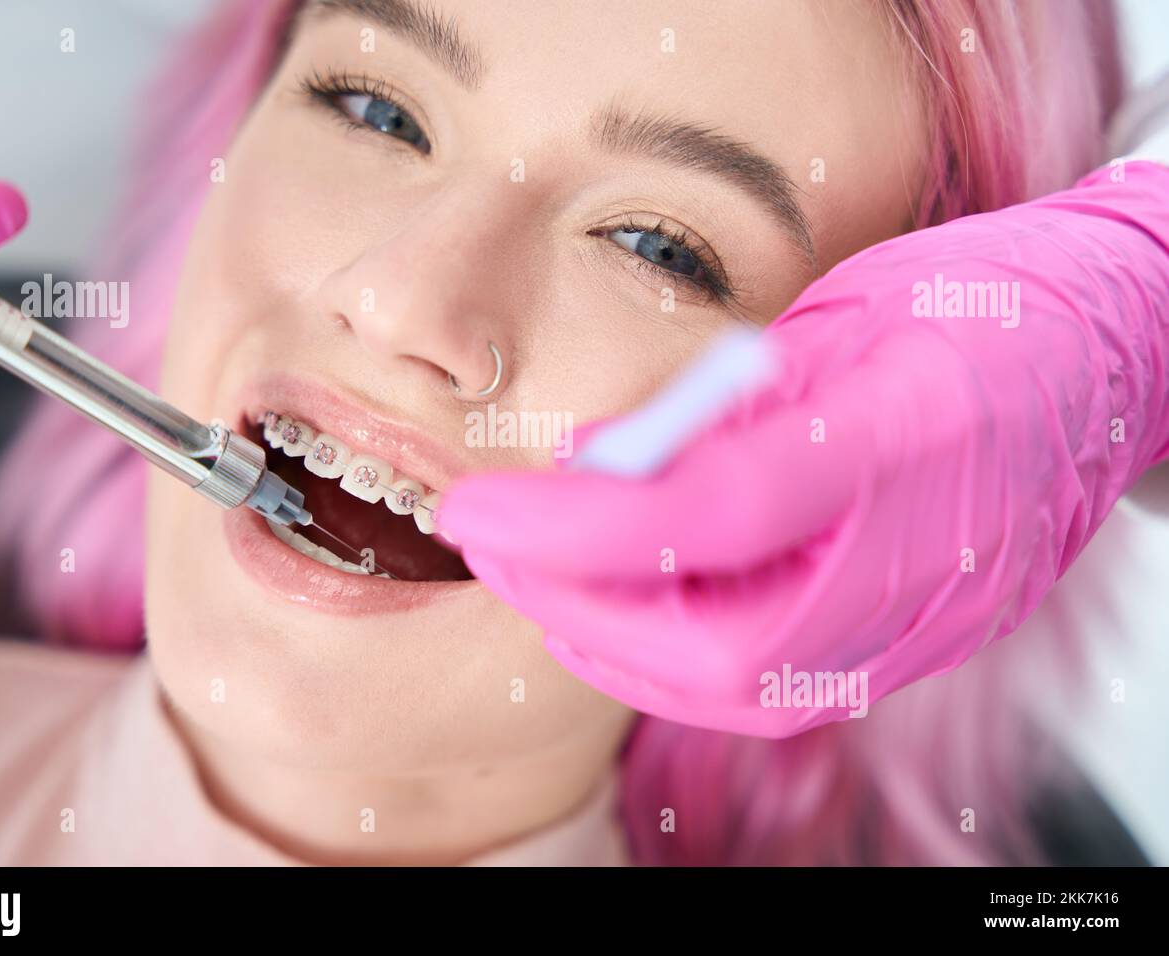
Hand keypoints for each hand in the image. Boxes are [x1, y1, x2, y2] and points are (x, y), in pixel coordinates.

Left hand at [439, 160, 1168, 736]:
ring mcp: (919, 624)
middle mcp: (915, 560)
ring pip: (729, 690)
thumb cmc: (977, 311)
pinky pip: (763, 689)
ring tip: (531, 572)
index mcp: (900, 440)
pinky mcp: (904, 650)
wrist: (1097, 366)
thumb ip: (709, 407)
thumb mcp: (832, 320)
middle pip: (711, 645)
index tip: (470, 509)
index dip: (571, 525)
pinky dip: (667, 659)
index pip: (709, 515)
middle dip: (569, 601)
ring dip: (605, 638)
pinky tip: (615, 609)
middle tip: (487, 543)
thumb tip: (588, 464)